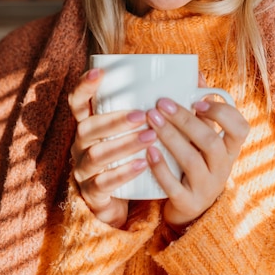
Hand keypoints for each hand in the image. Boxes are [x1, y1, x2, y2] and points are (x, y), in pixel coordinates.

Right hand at [68, 68, 156, 226]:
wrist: (120, 201)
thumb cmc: (133, 156)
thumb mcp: (140, 131)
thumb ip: (161, 108)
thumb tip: (196, 80)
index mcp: (90, 124)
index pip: (78, 102)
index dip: (85, 86)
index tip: (101, 72)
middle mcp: (82, 144)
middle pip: (88, 128)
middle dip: (115, 120)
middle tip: (143, 115)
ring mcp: (84, 169)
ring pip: (97, 154)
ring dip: (123, 144)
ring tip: (150, 137)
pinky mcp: (92, 193)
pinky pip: (103, 182)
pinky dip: (122, 173)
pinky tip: (141, 165)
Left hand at [145, 93, 248, 229]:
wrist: (190, 207)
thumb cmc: (196, 162)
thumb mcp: (203, 138)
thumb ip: (201, 108)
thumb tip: (195, 73)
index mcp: (230, 149)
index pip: (241, 128)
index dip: (222, 113)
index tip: (198, 101)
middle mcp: (222, 168)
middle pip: (210, 142)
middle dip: (184, 120)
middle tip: (161, 104)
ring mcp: (207, 187)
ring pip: (191, 161)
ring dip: (170, 137)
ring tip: (150, 120)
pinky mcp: (188, 202)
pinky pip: (175, 186)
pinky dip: (161, 168)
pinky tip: (148, 151)